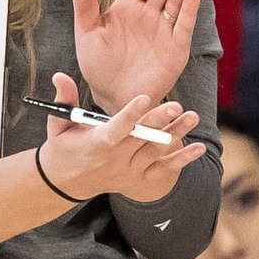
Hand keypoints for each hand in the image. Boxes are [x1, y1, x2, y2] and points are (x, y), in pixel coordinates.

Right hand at [38, 71, 205, 204]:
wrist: (66, 182)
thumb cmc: (62, 147)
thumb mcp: (58, 124)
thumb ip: (64, 100)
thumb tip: (59, 76)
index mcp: (96, 144)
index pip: (116, 129)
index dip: (130, 115)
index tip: (144, 98)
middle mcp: (115, 160)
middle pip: (141, 139)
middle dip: (159, 122)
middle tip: (176, 105)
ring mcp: (129, 171)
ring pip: (156, 152)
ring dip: (176, 135)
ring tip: (192, 117)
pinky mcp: (139, 179)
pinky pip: (164, 170)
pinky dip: (182, 160)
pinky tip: (200, 148)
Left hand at [75, 0, 201, 111]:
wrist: (112, 96)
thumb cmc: (97, 65)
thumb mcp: (87, 34)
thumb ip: (85, 7)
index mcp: (127, 7)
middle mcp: (148, 14)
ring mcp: (163, 29)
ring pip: (175, 1)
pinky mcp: (176, 46)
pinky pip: (183, 25)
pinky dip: (189, 9)